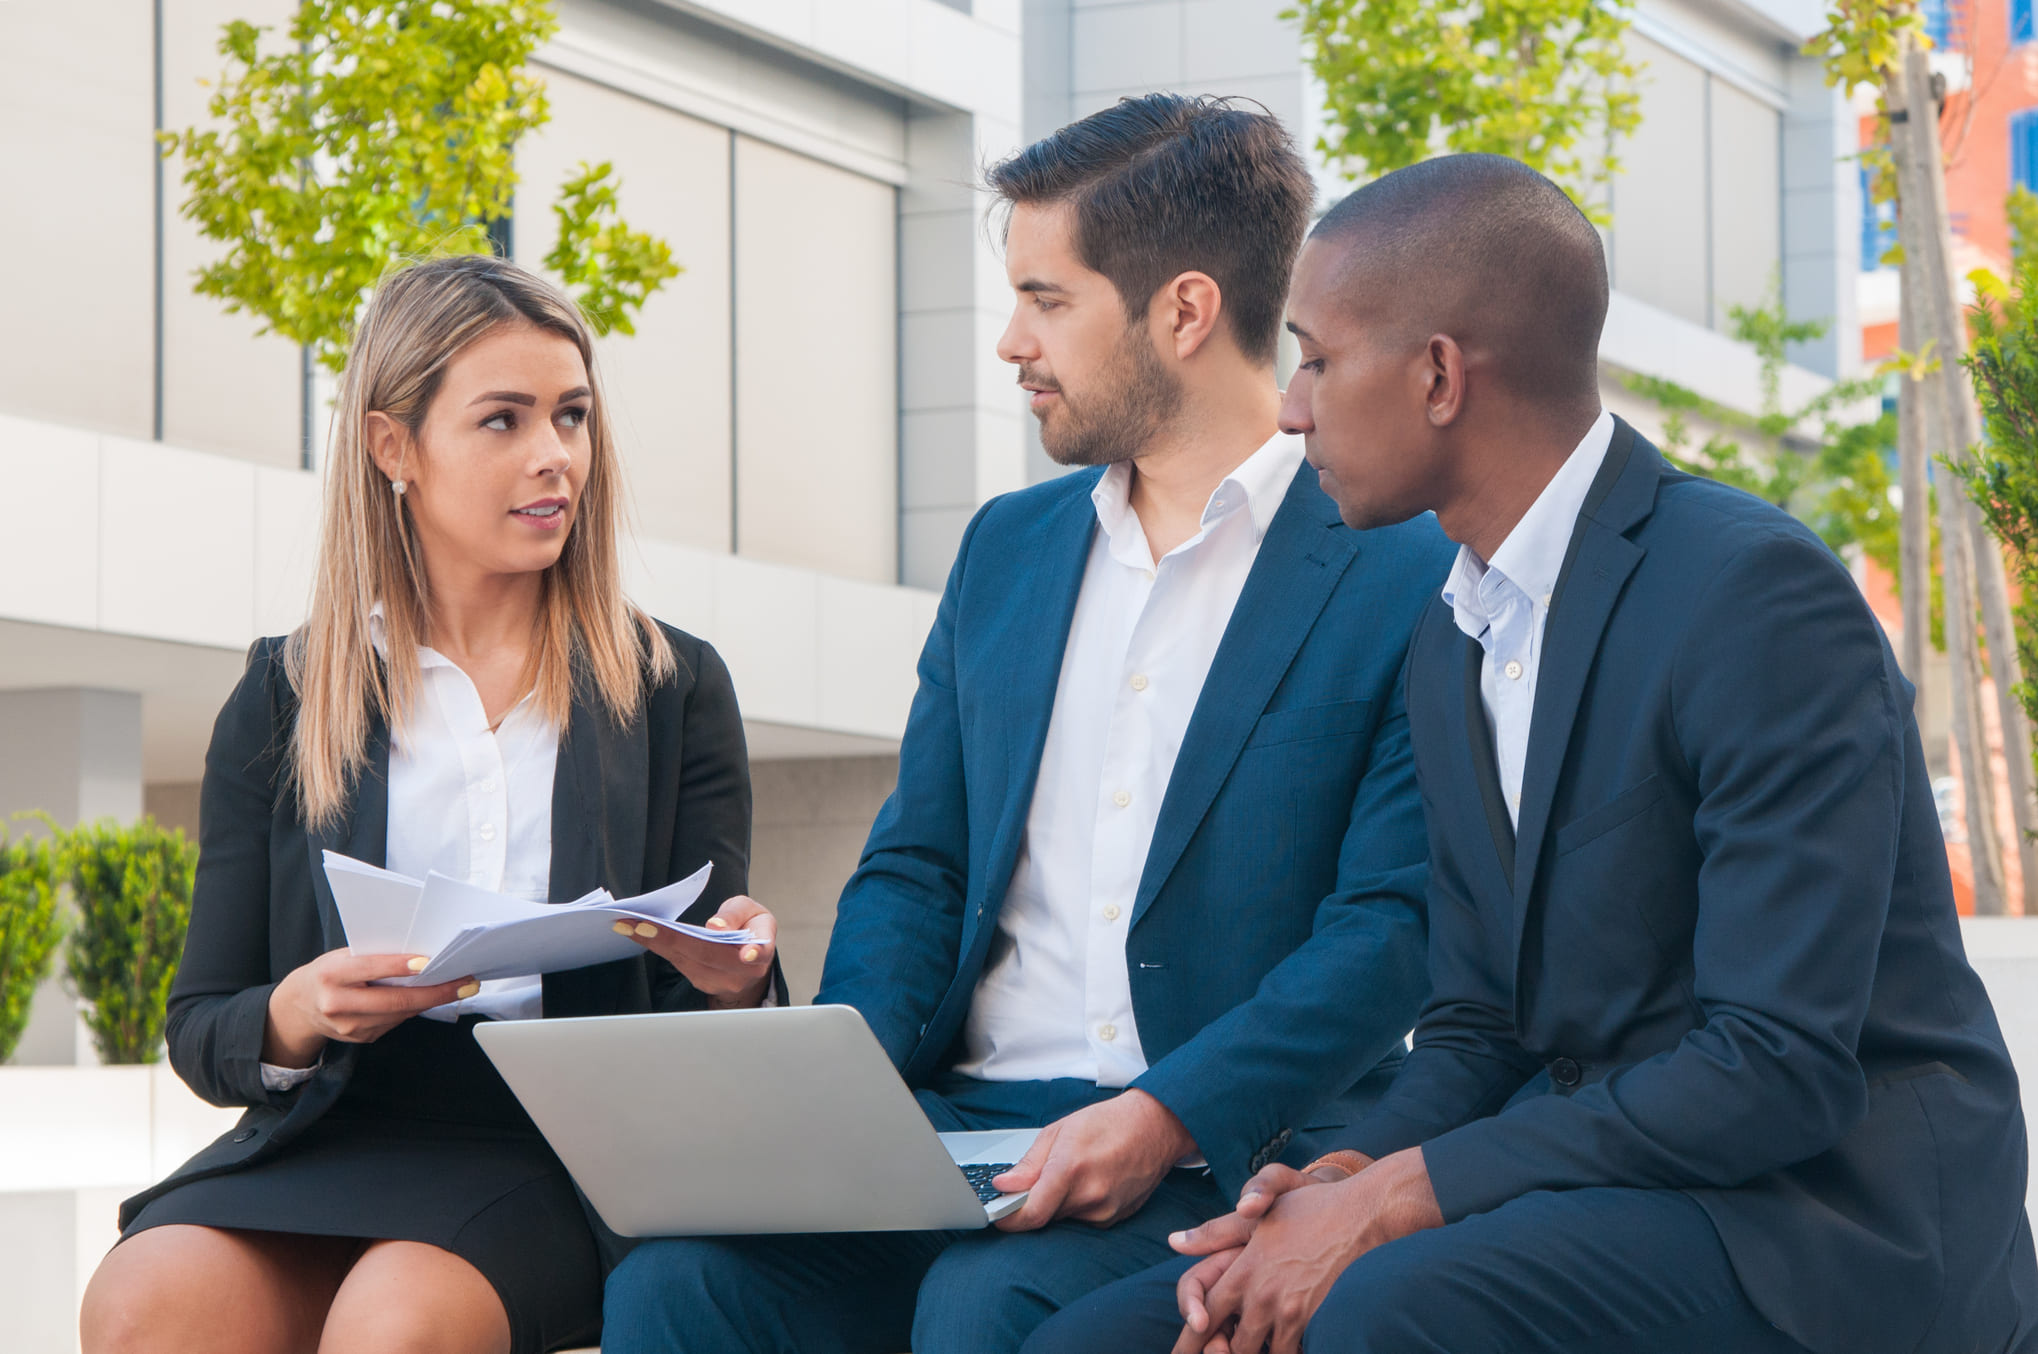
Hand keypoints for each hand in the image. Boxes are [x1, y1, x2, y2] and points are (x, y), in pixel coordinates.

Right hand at [264, 949, 477, 1066]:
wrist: (299, 1006)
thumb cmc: (327, 973)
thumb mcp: (341, 957)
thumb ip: (372, 956)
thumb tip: (417, 956)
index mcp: (331, 976)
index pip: (371, 969)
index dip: (401, 966)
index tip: (429, 962)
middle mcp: (338, 1004)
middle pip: (395, 1000)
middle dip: (436, 992)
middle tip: (465, 982)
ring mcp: (350, 1027)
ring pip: (401, 1013)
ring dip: (432, 1000)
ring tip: (458, 986)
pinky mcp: (362, 1039)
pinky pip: (396, 1021)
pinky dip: (415, 1008)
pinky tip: (431, 997)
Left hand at [619, 894, 776, 1006]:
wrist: (750, 955)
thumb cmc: (750, 926)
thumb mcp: (751, 910)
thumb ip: (735, 914)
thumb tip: (716, 926)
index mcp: (761, 949)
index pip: (757, 952)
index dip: (752, 953)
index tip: (746, 953)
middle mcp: (743, 972)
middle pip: (706, 954)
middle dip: (670, 938)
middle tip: (639, 923)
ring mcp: (721, 982)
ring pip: (686, 961)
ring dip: (655, 942)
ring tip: (628, 925)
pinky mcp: (703, 983)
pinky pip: (679, 964)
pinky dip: (658, 947)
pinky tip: (639, 934)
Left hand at [991, 1089, 1195, 1231]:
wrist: (1155, 1128)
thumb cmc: (1109, 1123)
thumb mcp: (1060, 1131)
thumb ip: (1030, 1164)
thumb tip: (1004, 1185)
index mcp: (1070, 1170)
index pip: (1031, 1214)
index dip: (1008, 1219)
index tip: (998, 1216)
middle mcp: (1090, 1196)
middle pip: (1045, 1216)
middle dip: (1036, 1201)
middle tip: (1044, 1176)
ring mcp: (1105, 1211)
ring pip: (1064, 1217)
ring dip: (1059, 1202)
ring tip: (1077, 1171)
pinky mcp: (1115, 1219)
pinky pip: (1084, 1218)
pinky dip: (1079, 1205)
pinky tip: (1092, 1180)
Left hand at [1170, 1156, 1371, 1347]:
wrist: (1358, 1216)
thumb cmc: (1306, 1209)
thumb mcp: (1256, 1216)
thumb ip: (1213, 1232)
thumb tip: (1174, 1241)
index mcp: (1242, 1272)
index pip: (1205, 1316)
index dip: (1191, 1339)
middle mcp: (1262, 1298)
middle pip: (1231, 1344)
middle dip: (1223, 1352)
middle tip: (1219, 1351)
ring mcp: (1291, 1313)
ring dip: (1256, 1353)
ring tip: (1254, 1347)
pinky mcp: (1316, 1321)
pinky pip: (1293, 1352)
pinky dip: (1285, 1351)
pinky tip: (1283, 1345)